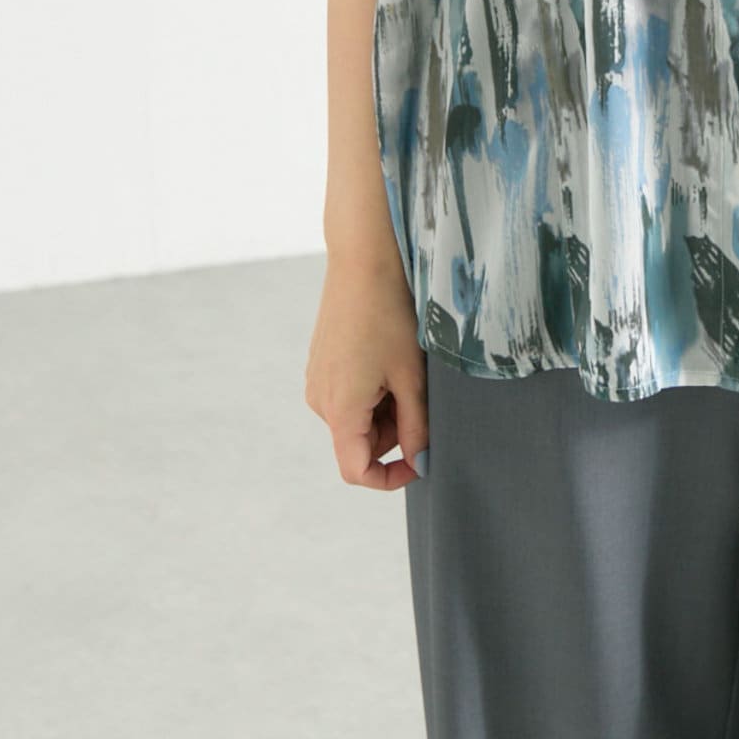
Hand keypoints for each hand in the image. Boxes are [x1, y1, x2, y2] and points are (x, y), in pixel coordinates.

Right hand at [305, 250, 428, 488]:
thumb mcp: (411, 375)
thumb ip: (416, 426)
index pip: (356, 471)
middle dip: (395, 431)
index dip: (390, 477)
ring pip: (358, 417)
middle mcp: (320, 400)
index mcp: (340, 410)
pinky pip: (349, 393)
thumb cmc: (389, 315)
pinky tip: (390, 355)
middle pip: (360, 442)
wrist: (363, 260)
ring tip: (407, 367)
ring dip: (386, 407)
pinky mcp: (322, 362)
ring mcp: (317, 379)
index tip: (421, 460)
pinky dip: (374, 388)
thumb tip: (420, 461)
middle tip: (421, 392)